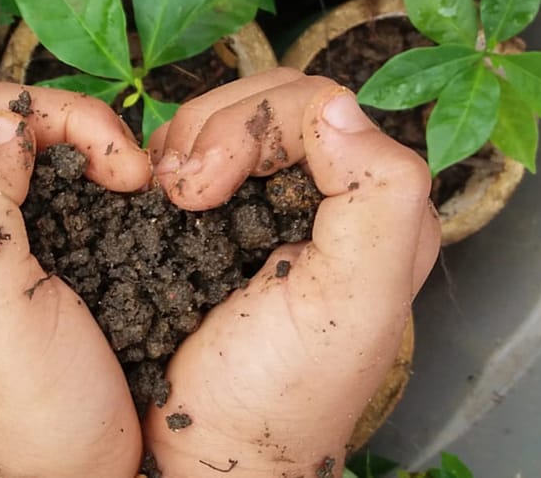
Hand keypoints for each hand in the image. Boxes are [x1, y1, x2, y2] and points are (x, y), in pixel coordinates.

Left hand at [0, 84, 149, 476]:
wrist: (67, 476)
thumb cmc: (29, 410)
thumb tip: (3, 129)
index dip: (62, 123)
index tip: (121, 171)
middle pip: (14, 126)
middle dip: (85, 133)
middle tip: (135, 179)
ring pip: (43, 152)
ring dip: (99, 157)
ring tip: (137, 194)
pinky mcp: (29, 257)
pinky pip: (63, 190)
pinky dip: (102, 186)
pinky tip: (128, 211)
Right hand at [144, 69, 440, 476]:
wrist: (208, 452)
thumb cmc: (279, 396)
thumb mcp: (352, 303)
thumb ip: (376, 198)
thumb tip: (338, 109)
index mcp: (379, 209)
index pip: (321, 106)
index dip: (254, 128)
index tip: (206, 189)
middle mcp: (331, 197)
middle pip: (272, 99)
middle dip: (213, 133)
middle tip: (184, 196)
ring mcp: (271, 205)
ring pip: (228, 117)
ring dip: (185, 147)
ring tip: (169, 204)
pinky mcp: (222, 217)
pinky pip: (195, 152)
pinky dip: (169, 163)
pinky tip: (161, 204)